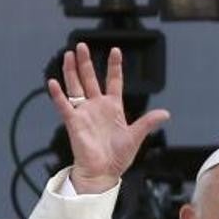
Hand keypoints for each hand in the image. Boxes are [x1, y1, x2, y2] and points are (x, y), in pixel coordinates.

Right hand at [47, 42, 169, 193]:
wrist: (103, 173)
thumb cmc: (118, 158)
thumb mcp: (136, 136)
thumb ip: (148, 122)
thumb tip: (165, 113)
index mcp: (113, 107)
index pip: (114, 81)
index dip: (114, 66)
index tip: (115, 50)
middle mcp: (97, 107)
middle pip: (90, 79)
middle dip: (86, 62)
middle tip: (82, 46)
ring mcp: (84, 113)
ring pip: (76, 87)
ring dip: (71, 71)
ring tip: (69, 55)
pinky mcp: (74, 122)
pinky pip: (64, 106)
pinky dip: (58, 95)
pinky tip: (53, 83)